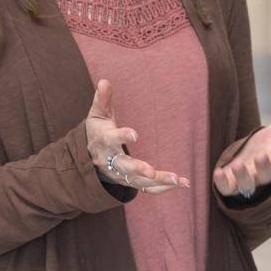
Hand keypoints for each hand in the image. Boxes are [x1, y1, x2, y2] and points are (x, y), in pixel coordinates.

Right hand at [85, 79, 188, 194]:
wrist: (87, 159)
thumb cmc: (97, 131)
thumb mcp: (97, 115)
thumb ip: (102, 99)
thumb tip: (104, 81)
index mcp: (104, 141)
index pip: (111, 139)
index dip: (122, 137)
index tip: (134, 134)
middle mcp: (111, 161)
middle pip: (125, 166)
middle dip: (139, 169)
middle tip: (152, 171)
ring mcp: (121, 174)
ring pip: (139, 181)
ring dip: (159, 181)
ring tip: (178, 180)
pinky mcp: (130, 182)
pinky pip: (147, 188)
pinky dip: (164, 188)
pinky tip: (183, 184)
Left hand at [213, 106, 270, 196]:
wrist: (244, 157)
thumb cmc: (263, 146)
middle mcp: (263, 172)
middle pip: (267, 175)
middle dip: (264, 167)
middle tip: (261, 156)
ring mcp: (247, 179)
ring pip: (247, 183)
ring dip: (243, 176)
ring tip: (238, 165)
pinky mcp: (230, 184)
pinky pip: (227, 187)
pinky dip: (223, 182)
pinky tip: (218, 172)